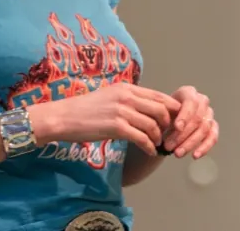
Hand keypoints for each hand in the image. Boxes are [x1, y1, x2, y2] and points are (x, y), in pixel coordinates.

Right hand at [33, 82, 181, 155]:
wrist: (65, 117)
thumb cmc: (86, 109)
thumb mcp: (109, 96)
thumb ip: (128, 99)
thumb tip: (147, 108)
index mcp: (126, 88)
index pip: (158, 95)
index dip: (171, 108)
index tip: (175, 119)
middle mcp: (126, 96)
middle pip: (160, 110)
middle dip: (167, 124)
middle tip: (166, 134)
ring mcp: (122, 111)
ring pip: (153, 125)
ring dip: (158, 137)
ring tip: (156, 144)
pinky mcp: (117, 127)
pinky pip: (142, 138)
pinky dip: (149, 146)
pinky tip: (149, 151)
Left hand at [162, 85, 217, 158]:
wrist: (167, 119)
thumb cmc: (163, 113)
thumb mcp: (161, 111)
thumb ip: (165, 116)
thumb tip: (175, 128)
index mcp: (188, 93)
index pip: (191, 103)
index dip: (185, 116)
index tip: (177, 128)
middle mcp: (201, 101)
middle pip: (197, 118)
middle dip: (183, 135)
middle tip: (169, 146)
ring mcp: (209, 113)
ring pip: (204, 129)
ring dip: (190, 143)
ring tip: (177, 153)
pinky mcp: (213, 126)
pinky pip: (213, 137)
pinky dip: (204, 147)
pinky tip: (195, 155)